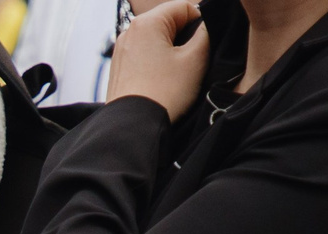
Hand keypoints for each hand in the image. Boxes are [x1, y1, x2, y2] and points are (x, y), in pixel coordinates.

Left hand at [108, 0, 210, 119]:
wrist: (133, 127)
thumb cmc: (165, 94)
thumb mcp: (195, 60)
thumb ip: (207, 34)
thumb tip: (208, 23)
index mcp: (147, 22)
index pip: (183, 7)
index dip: (201, 21)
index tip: (207, 43)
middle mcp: (129, 31)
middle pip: (168, 23)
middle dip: (185, 38)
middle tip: (194, 61)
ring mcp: (121, 51)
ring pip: (156, 41)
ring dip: (171, 52)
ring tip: (179, 75)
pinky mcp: (118, 69)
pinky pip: (144, 57)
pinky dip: (157, 64)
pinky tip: (163, 82)